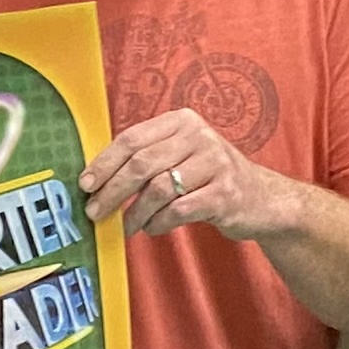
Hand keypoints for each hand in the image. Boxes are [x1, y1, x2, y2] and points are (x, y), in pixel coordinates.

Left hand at [79, 109, 298, 241]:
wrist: (263, 199)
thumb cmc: (209, 178)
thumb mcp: (182, 156)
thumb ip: (147, 158)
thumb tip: (97, 180)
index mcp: (182, 121)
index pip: (132, 138)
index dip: (104, 163)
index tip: (85, 184)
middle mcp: (200, 136)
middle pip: (141, 163)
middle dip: (113, 191)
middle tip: (95, 212)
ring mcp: (215, 163)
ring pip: (158, 189)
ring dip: (136, 213)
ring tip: (128, 226)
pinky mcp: (225, 194)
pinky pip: (178, 210)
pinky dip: (159, 223)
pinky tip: (154, 228)